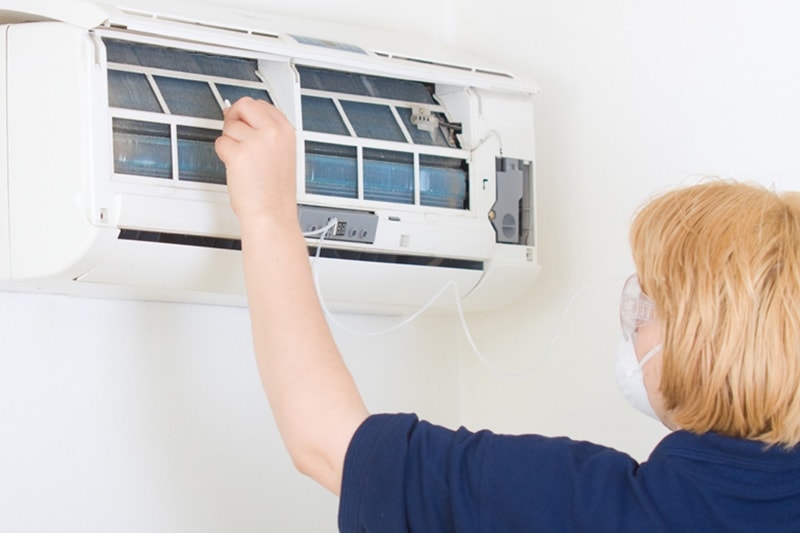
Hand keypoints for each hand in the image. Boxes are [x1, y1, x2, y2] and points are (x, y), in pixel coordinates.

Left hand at [215, 97, 297, 222]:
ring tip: (244, 163)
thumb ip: (264, 132)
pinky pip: (220, 143)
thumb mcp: (281, 154)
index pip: (262, 105)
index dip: (249, 114)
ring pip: (230, 126)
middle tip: (238, 138)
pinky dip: (224, 155)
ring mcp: (256, 141)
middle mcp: (273, 132)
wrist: (272, 213)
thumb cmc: (275, 192)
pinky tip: (237, 169)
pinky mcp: (238, 153)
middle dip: (235, 118)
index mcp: (287, 131)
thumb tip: (238, 115)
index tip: (246, 123)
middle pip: (245, 105)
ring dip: (230, 142)